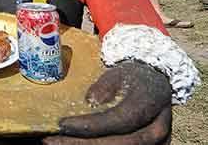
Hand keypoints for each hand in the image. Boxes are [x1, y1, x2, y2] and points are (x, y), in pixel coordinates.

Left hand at [43, 61, 171, 144]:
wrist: (157, 84)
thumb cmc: (133, 77)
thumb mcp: (118, 72)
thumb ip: (105, 85)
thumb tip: (91, 100)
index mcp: (148, 104)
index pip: (118, 120)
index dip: (89, 125)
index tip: (62, 124)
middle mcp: (155, 129)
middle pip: (118, 143)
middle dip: (82, 144)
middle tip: (51, 141)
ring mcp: (156, 144)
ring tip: (58, 143)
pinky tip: (75, 144)